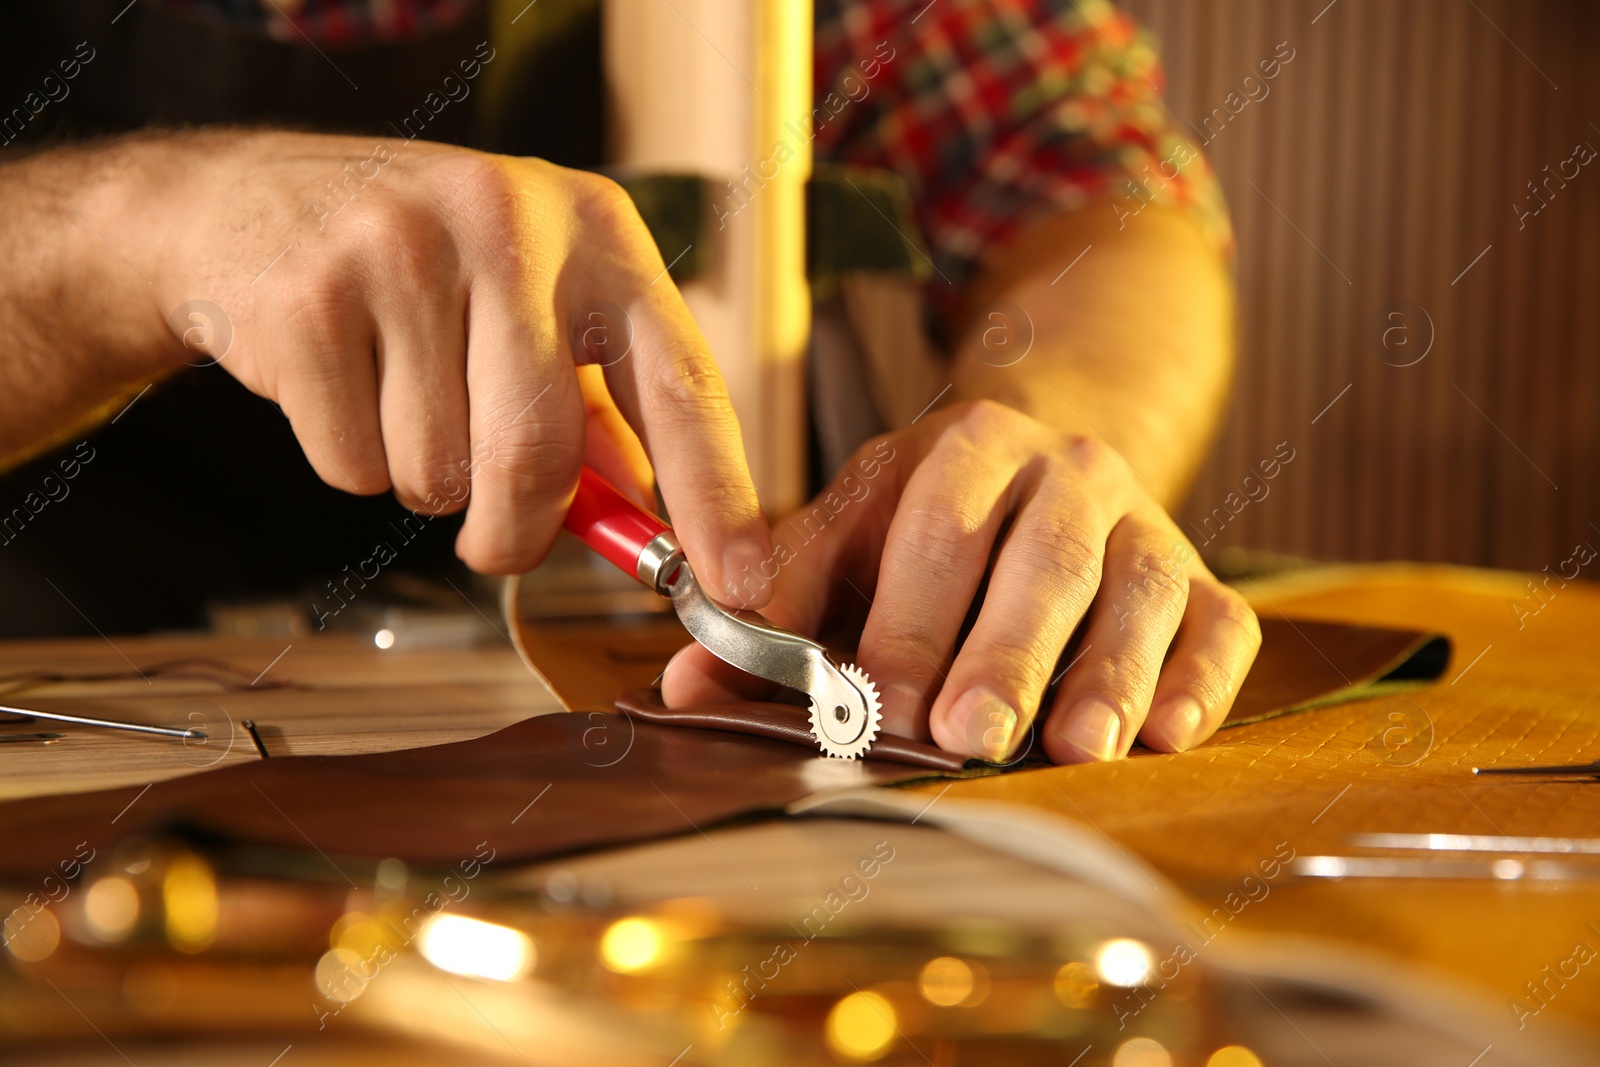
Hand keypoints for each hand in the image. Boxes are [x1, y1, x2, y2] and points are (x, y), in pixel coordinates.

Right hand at [140, 131, 768, 591]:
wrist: (243, 203)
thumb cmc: (423, 270)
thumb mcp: (534, 305)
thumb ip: (599, 413)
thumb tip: (655, 527)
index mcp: (597, 231)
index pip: (683, 382)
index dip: (718, 496)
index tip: (740, 584)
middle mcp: (512, 223)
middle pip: (539, 454)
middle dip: (516, 531)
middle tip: (496, 541)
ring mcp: (402, 249)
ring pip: (440, 472)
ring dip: (426, 482)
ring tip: (400, 397)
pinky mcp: (310, 296)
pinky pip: (354, 466)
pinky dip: (352, 463)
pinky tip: (343, 385)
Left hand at [661, 400, 1260, 762]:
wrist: (1049, 464)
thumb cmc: (929, 525)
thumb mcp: (847, 538)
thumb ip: (773, 606)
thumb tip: (684, 684)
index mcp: (963, 447)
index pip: (933, 529)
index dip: (902, 620)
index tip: (871, 703)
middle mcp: (1063, 470)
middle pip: (1041, 560)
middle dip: (1001, 652)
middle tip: (966, 737)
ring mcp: (1143, 521)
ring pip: (1138, 588)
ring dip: (1107, 671)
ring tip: (1076, 748)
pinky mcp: (1202, 575)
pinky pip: (1219, 623)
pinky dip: (1197, 680)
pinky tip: (1164, 736)